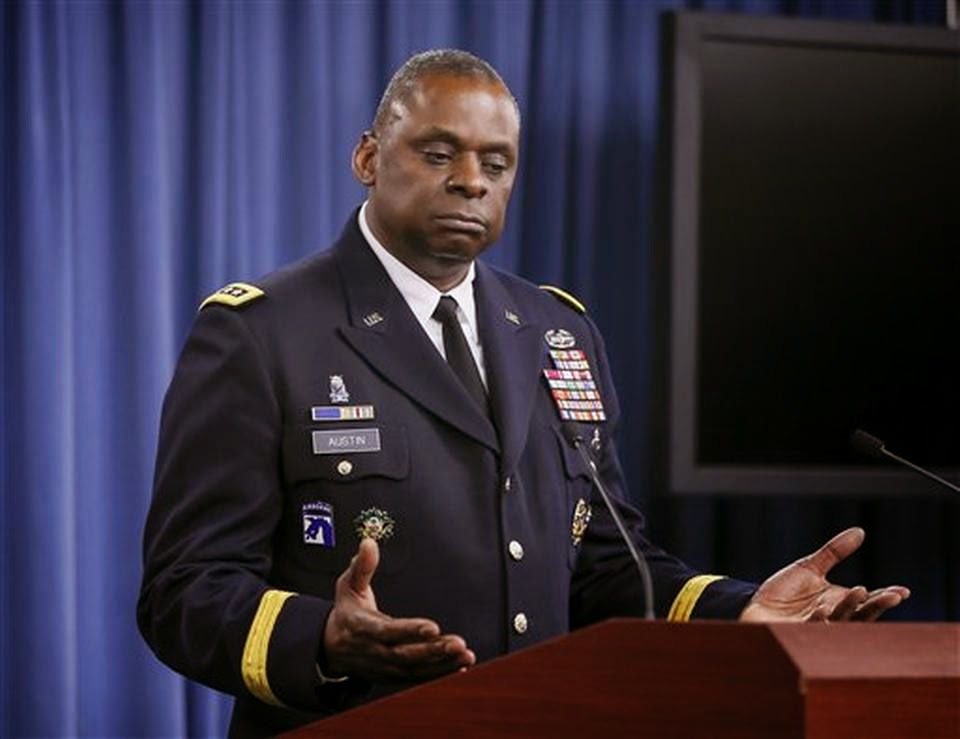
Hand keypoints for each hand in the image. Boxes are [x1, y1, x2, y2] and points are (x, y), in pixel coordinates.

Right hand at [322, 537, 475, 680]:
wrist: (331, 647)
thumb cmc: (346, 612)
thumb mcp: (348, 585)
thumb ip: (361, 566)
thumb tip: (369, 543)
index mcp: (363, 627)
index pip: (388, 631)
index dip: (410, 630)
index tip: (432, 627)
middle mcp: (375, 651)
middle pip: (406, 655)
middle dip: (434, 650)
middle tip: (458, 644)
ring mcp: (385, 666)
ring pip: (416, 669)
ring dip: (442, 665)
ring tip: (465, 655)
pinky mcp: (393, 675)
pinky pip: (418, 677)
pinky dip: (439, 674)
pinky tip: (459, 666)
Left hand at [739, 527, 909, 621]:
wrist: (755, 605)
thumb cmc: (784, 591)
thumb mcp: (810, 567)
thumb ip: (834, 552)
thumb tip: (860, 531)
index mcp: (839, 603)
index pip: (867, 602)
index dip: (885, 597)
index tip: (902, 591)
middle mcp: (833, 618)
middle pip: (861, 615)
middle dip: (877, 605)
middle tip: (892, 596)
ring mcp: (817, 627)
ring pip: (840, 622)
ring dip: (850, 608)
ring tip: (860, 590)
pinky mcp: (797, 633)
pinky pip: (812, 629)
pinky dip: (820, 620)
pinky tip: (824, 610)